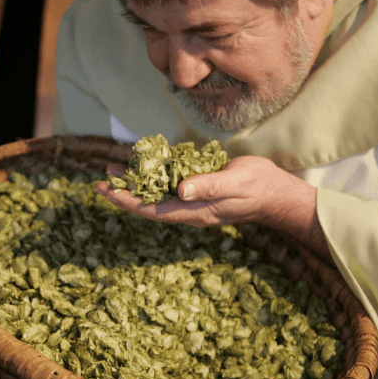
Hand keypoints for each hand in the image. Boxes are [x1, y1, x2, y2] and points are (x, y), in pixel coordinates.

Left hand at [96, 154, 319, 235]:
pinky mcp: (199, 191)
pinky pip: (170, 187)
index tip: (105, 190)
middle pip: (149, 204)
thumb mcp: (235, 183)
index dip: (127, 201)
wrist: (276, 194)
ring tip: (115, 170)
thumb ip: (208, 186)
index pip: (152, 209)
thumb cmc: (258, 187)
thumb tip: (180, 190)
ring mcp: (194, 201)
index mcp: (194, 211)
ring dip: (136, 184)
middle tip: (101, 179)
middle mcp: (190, 209)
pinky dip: (153, 177)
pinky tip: (145, 167)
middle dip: (124, 193)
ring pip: (157, 195)